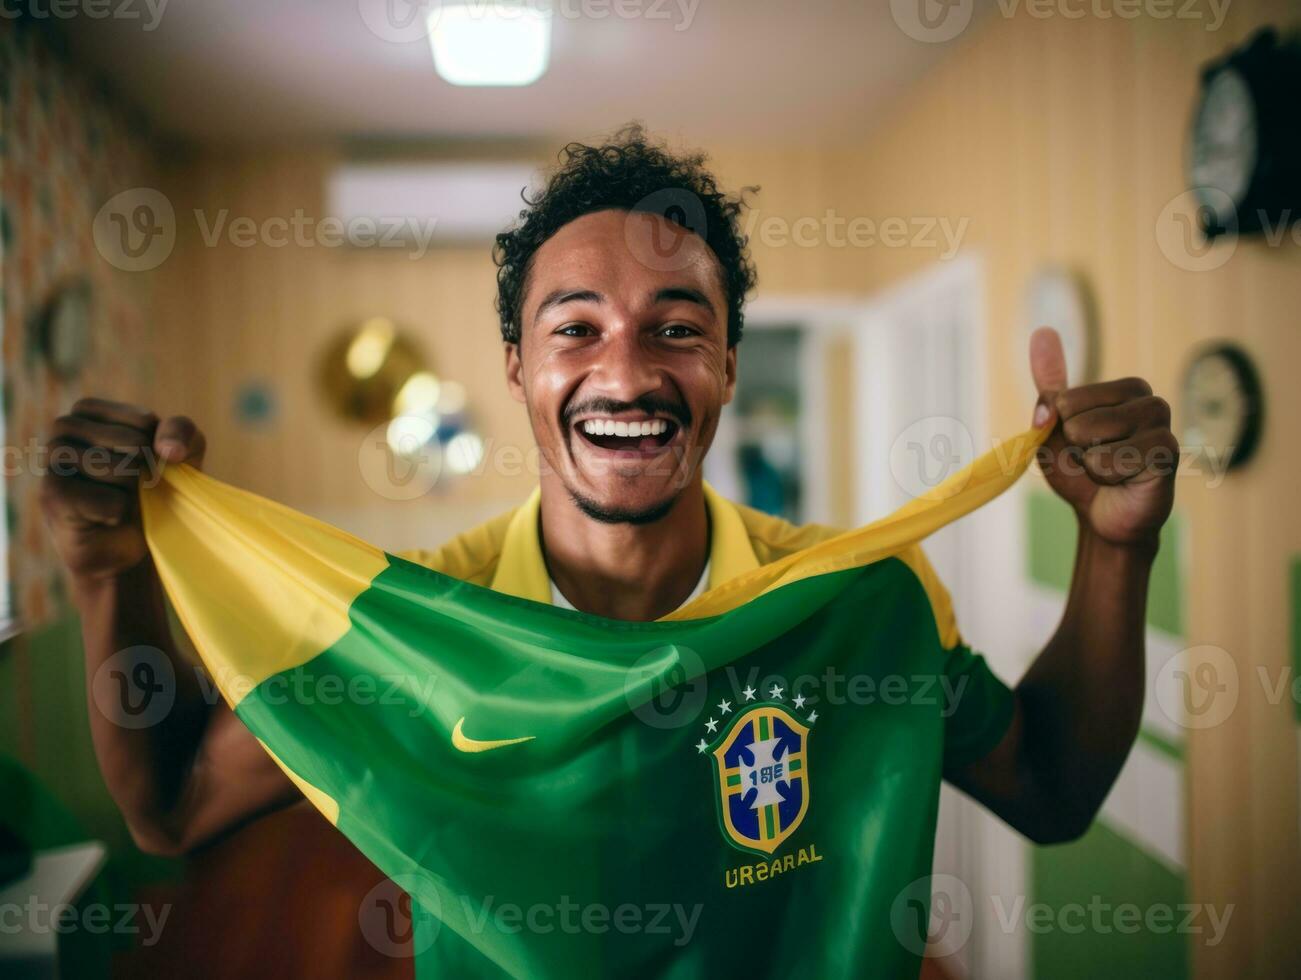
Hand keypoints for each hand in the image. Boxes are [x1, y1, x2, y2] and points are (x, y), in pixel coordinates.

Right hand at [41, 398, 206, 581]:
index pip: (144, 420)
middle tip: (134, 488)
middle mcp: (64, 429)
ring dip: (133, 492)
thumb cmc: (154, 491)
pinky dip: (119, 513)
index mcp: (89, 410)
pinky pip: (108, 501)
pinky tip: (107, 518)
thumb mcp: (182, 453)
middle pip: (132, 442)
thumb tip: (168, 450)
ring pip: (119, 470)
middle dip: (146, 471)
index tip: (147, 463)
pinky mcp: (53, 496)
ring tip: (120, 500)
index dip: (157, 447)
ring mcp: (52, 462)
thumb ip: (181, 430)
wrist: (131, 543)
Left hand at [1030, 328, 1177, 547]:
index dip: (1062, 430)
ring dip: (1089, 464)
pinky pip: (1109, 461)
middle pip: (1075, 417)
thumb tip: (1042, 331)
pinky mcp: (1167, 453)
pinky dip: (1105, 478)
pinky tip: (1125, 482)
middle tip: (1098, 462)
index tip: (1082, 445)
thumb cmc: (1082, 472)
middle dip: (1075, 448)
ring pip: (1091, 437)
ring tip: (1111, 472)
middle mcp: (1150, 400)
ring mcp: (1163, 425)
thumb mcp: (1056, 426)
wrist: (1104, 518)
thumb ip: (1050, 384)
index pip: (1065, 400)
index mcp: (1126, 388)